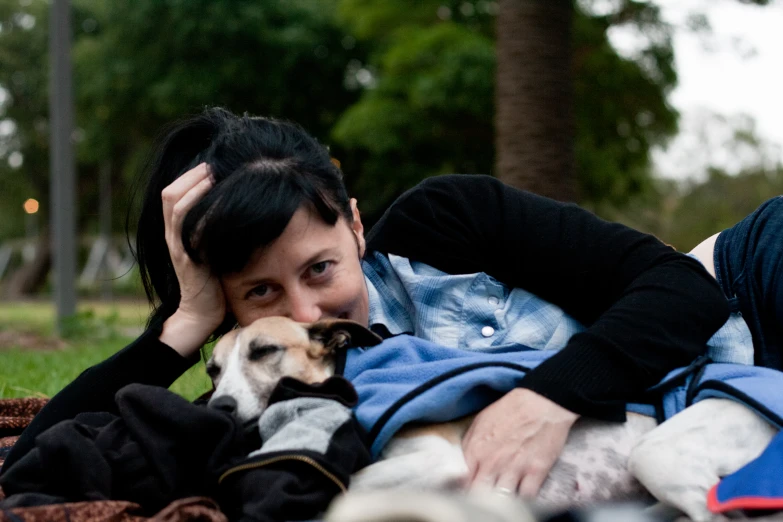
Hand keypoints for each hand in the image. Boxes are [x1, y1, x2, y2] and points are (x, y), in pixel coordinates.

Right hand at [159, 163, 225, 356]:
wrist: (203, 315)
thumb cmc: (215, 281)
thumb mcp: (213, 247)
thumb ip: (216, 227)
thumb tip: (236, 204)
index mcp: (176, 232)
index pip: (172, 194)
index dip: (189, 176)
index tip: (212, 165)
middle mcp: (172, 236)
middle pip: (169, 194)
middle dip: (191, 175)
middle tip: (214, 165)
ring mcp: (178, 247)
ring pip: (175, 207)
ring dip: (195, 187)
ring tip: (214, 175)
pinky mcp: (188, 258)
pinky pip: (188, 229)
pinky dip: (201, 211)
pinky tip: (219, 201)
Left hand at [462, 388, 577, 496]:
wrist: (542, 402)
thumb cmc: (510, 409)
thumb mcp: (481, 421)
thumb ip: (469, 445)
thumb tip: (463, 466)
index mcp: (476, 449)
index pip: (462, 482)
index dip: (464, 489)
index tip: (468, 491)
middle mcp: (492, 462)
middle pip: (479, 495)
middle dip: (480, 498)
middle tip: (485, 497)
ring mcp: (514, 468)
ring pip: (502, 499)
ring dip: (501, 500)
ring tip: (502, 498)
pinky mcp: (536, 472)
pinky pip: (526, 498)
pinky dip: (523, 500)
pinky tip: (521, 494)